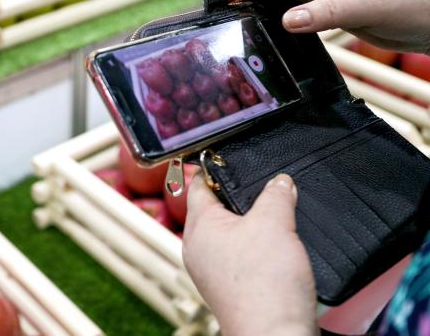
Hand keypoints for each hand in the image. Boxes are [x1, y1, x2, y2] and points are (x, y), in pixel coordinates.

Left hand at [183, 174, 317, 335]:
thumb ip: (276, 194)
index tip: (226, 159)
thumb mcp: (275, 223)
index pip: (198, 185)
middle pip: (213, 209)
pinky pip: (235, 256)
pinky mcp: (227, 287)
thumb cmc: (265, 284)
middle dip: (237, 198)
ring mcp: (210, 270)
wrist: (273, 333)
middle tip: (261, 188)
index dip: (213, 169)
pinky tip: (273, 249)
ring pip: (226, 234)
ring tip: (272, 218)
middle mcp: (197, 248)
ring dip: (247, 225)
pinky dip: (252, 247)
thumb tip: (281, 182)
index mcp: (198, 227)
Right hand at [229, 0, 429, 53]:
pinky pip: (295, 12)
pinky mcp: (331, 12)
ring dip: (257, 4)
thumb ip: (324, 13)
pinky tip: (270, 30)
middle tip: (218, 8)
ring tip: (234, 18)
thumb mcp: (363, 8)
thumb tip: (287, 20)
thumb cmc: (403, 5)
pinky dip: (276, 18)